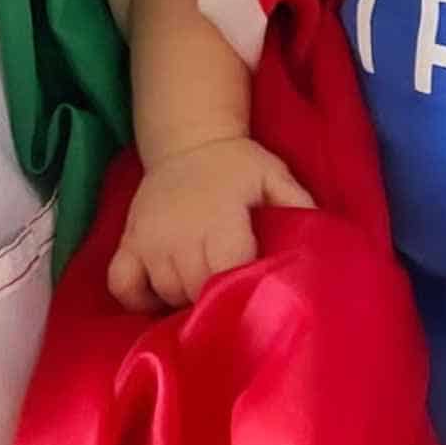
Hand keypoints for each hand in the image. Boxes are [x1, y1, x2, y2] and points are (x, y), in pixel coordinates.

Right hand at [107, 137, 315, 312]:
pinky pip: (123, 286)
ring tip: (207, 295)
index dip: (242, 293)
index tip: (255, 298)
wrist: (189, 142)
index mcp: (220, 219)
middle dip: (217, 303)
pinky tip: (162, 297)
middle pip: (197, 291)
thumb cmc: (238, 166)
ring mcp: (149, 241)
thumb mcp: (275, 176)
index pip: (227, 273)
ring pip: (166, 293)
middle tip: (234, 301)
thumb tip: (322, 235)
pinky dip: (140, 298)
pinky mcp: (128, 243)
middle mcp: (180, 234)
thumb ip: (298, 204)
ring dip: (186, 301)